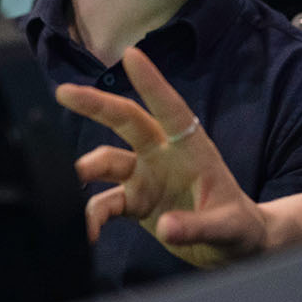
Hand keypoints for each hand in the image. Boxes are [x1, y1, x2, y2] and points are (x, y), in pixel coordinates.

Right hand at [54, 46, 268, 269]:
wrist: (234, 247)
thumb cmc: (239, 226)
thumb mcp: (228, 228)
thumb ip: (198, 227)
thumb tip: (166, 227)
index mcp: (191, 149)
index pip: (170, 108)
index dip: (151, 83)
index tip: (131, 54)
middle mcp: (163, 155)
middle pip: (126, 121)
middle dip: (95, 105)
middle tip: (63, 92)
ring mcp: (146, 177)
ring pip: (106, 162)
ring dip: (85, 171)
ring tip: (68, 188)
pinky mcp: (135, 201)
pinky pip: (104, 203)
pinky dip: (91, 217)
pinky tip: (87, 234)